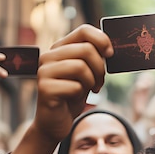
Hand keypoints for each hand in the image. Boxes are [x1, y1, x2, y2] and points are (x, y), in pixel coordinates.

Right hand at [34, 25, 112, 143]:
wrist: (56, 122)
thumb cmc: (73, 96)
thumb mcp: (86, 73)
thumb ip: (93, 58)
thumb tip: (110, 48)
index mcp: (60, 48)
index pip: (84, 31)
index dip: (102, 40)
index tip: (110, 55)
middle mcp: (48, 56)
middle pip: (87, 50)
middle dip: (100, 68)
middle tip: (99, 83)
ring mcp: (44, 72)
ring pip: (81, 67)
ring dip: (91, 82)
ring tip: (88, 90)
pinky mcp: (45, 89)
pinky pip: (75, 86)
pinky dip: (80, 95)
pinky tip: (73, 99)